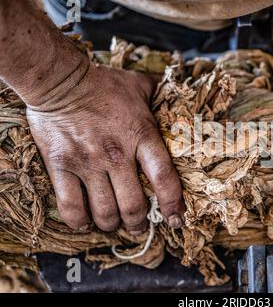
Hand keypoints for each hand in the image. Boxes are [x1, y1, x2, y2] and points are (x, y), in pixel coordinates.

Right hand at [27, 64, 184, 232]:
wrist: (59, 80)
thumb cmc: (103, 84)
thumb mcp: (139, 85)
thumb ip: (160, 92)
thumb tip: (179, 88)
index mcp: (142, 135)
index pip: (164, 179)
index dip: (173, 204)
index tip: (176, 219)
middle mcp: (117, 154)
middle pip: (133, 205)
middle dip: (139, 223)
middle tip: (140, 226)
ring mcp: (88, 162)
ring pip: (105, 211)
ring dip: (112, 225)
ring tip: (115, 225)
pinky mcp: (61, 167)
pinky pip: (71, 206)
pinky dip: (80, 222)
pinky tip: (86, 223)